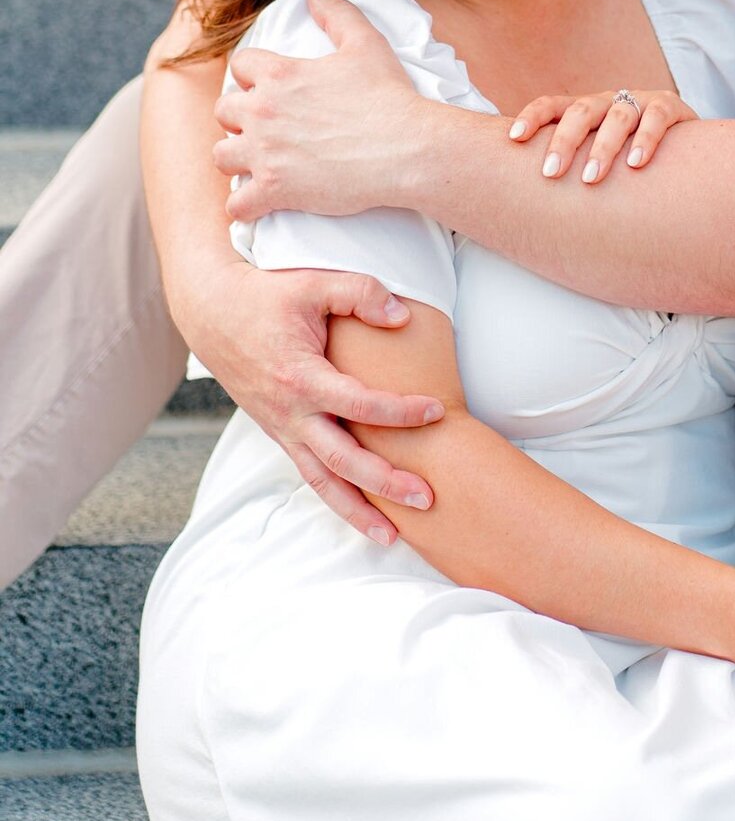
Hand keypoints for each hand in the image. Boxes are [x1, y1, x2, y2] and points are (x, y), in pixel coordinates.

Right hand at [181, 258, 444, 542]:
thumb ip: (360, 294)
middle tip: (428, 498)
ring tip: (393, 537)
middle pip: (342, 461)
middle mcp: (289, 413)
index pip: (359, 404)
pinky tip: (362, 513)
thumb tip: (402, 317)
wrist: (211, 311)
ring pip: (321, 481)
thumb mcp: (313, 282)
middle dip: (385, 484)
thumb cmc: (266, 295)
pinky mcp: (278, 432)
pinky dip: (335, 496)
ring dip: (357, 511)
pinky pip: (309, 472)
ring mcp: (281, 427)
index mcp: (300, 377)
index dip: (401, 411)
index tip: (438, 411)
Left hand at [214, 0, 437, 221]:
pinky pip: (237, 205)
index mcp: (279, 74)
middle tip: (264, 129)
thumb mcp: (366, 43)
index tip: (269, 89)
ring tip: (258, 164)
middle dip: (239, 119)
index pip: (240, 66)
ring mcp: (265, 153)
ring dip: (237, 160)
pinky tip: (259, 203)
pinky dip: (245, 206)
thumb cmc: (389, 96)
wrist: (407, 148)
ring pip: (221, 156)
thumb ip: (336, 13)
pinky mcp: (274, 190)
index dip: (253, 77)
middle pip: (223, 111)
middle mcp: (263, 111)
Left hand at [508, 88, 697, 182]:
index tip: (514, 137)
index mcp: (585, 109)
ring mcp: (639, 101)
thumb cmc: (626, 155)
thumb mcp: (595, 151)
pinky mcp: (669, 106)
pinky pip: (656, 117)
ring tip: (591, 178)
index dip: (532, 117)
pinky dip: (646, 139)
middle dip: (564, 142)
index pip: (552, 104)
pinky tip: (636, 163)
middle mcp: (608, 101)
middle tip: (550, 174)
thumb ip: (571, 162)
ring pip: (617, 116)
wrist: (684, 145)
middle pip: (580, 112)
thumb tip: (523, 196)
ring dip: (603, 147)